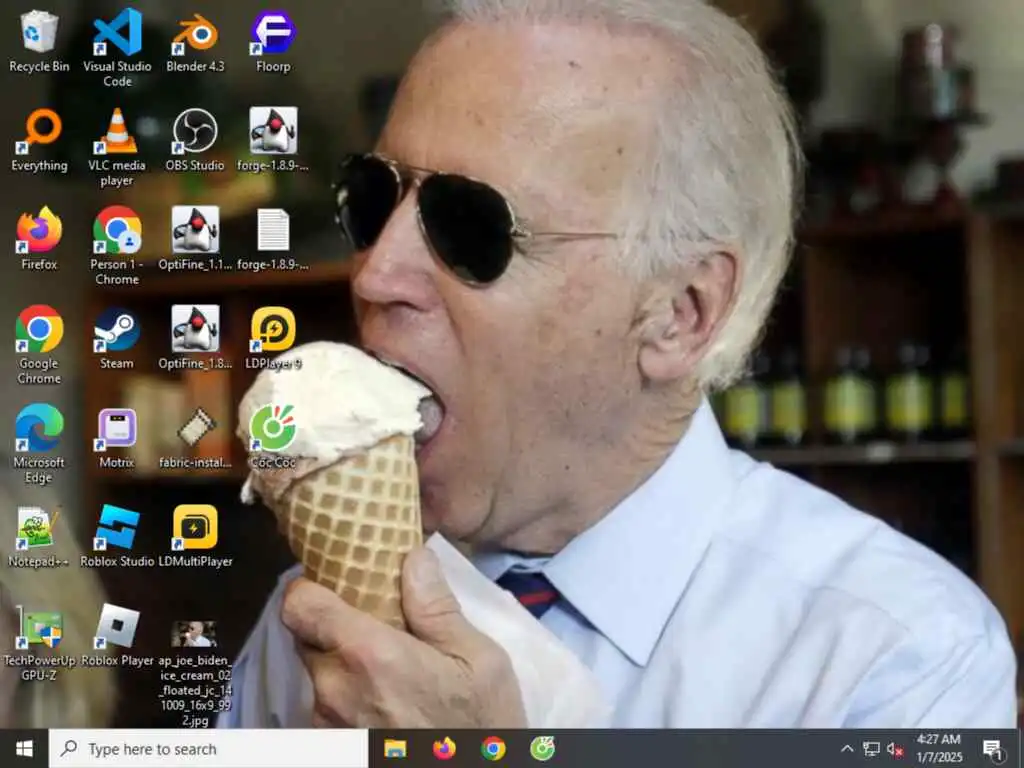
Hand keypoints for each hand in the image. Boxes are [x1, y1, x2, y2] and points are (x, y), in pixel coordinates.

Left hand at [281, 547, 527, 727]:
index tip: (337, 583)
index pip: (300, 606)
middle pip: (308, 639)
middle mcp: (334, 690)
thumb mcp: (479, 660)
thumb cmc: (482, 727)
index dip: (312, 589)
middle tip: (377, 627)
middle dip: (336, 628)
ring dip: (343, 668)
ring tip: (389, 674)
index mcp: (368, 655)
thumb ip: (437, 607)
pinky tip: (387, 707)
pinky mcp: (332, 752)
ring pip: (318, 678)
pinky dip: (348, 701)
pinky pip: (326, 712)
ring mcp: (327, 728)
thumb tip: (413, 557)